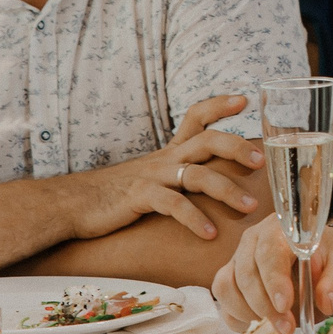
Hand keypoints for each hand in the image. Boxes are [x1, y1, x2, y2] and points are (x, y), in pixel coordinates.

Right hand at [68, 94, 264, 243]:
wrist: (72, 204)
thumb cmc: (115, 195)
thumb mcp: (150, 177)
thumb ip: (177, 174)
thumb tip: (211, 182)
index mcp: (169, 151)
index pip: (196, 116)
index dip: (219, 105)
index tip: (245, 98)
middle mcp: (164, 158)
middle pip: (207, 140)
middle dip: (236, 147)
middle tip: (260, 161)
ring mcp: (152, 176)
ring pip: (197, 175)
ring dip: (227, 190)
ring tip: (249, 208)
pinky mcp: (140, 197)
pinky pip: (174, 205)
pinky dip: (194, 219)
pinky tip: (210, 234)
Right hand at [213, 217, 332, 333]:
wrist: (327, 263)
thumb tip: (327, 302)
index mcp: (283, 228)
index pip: (270, 252)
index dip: (274, 281)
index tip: (285, 306)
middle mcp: (254, 240)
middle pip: (246, 272)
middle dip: (264, 306)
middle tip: (287, 328)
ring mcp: (239, 259)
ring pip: (227, 286)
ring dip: (247, 313)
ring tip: (275, 328)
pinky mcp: (231, 279)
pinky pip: (223, 300)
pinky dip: (236, 317)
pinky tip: (259, 326)